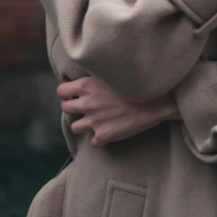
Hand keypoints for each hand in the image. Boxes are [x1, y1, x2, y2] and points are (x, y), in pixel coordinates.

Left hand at [56, 76, 180, 147]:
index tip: (75, 94)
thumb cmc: (135, 83)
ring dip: (83, 124)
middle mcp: (87, 103)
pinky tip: (108, 130)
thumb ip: (96, 79)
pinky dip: (99, 138)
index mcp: (87, 85)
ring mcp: (94, 121)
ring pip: (75, 127)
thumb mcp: (111, 74)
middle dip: (73, 108)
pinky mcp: (104, 135)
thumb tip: (87, 80)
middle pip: (65, 109)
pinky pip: (92, 142)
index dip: (67, 93)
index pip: (61, 91)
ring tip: (95, 120)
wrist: (155, 100)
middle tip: (86, 106)